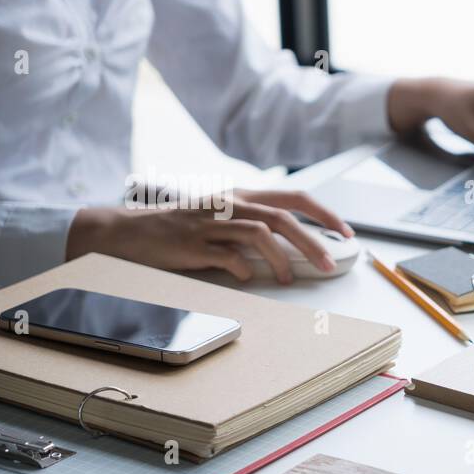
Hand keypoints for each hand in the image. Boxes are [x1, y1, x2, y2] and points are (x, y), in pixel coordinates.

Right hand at [66, 189, 353, 283]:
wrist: (126, 232)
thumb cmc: (180, 230)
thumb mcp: (220, 219)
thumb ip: (252, 227)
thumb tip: (293, 248)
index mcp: (240, 196)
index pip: (293, 196)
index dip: (323, 213)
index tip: (346, 233)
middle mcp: (228, 204)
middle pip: (281, 216)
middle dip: (311, 241)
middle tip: (330, 264)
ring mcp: (210, 224)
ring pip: (258, 232)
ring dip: (281, 257)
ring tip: (289, 278)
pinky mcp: (193, 245)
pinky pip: (227, 256)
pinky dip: (243, 268)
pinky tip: (248, 277)